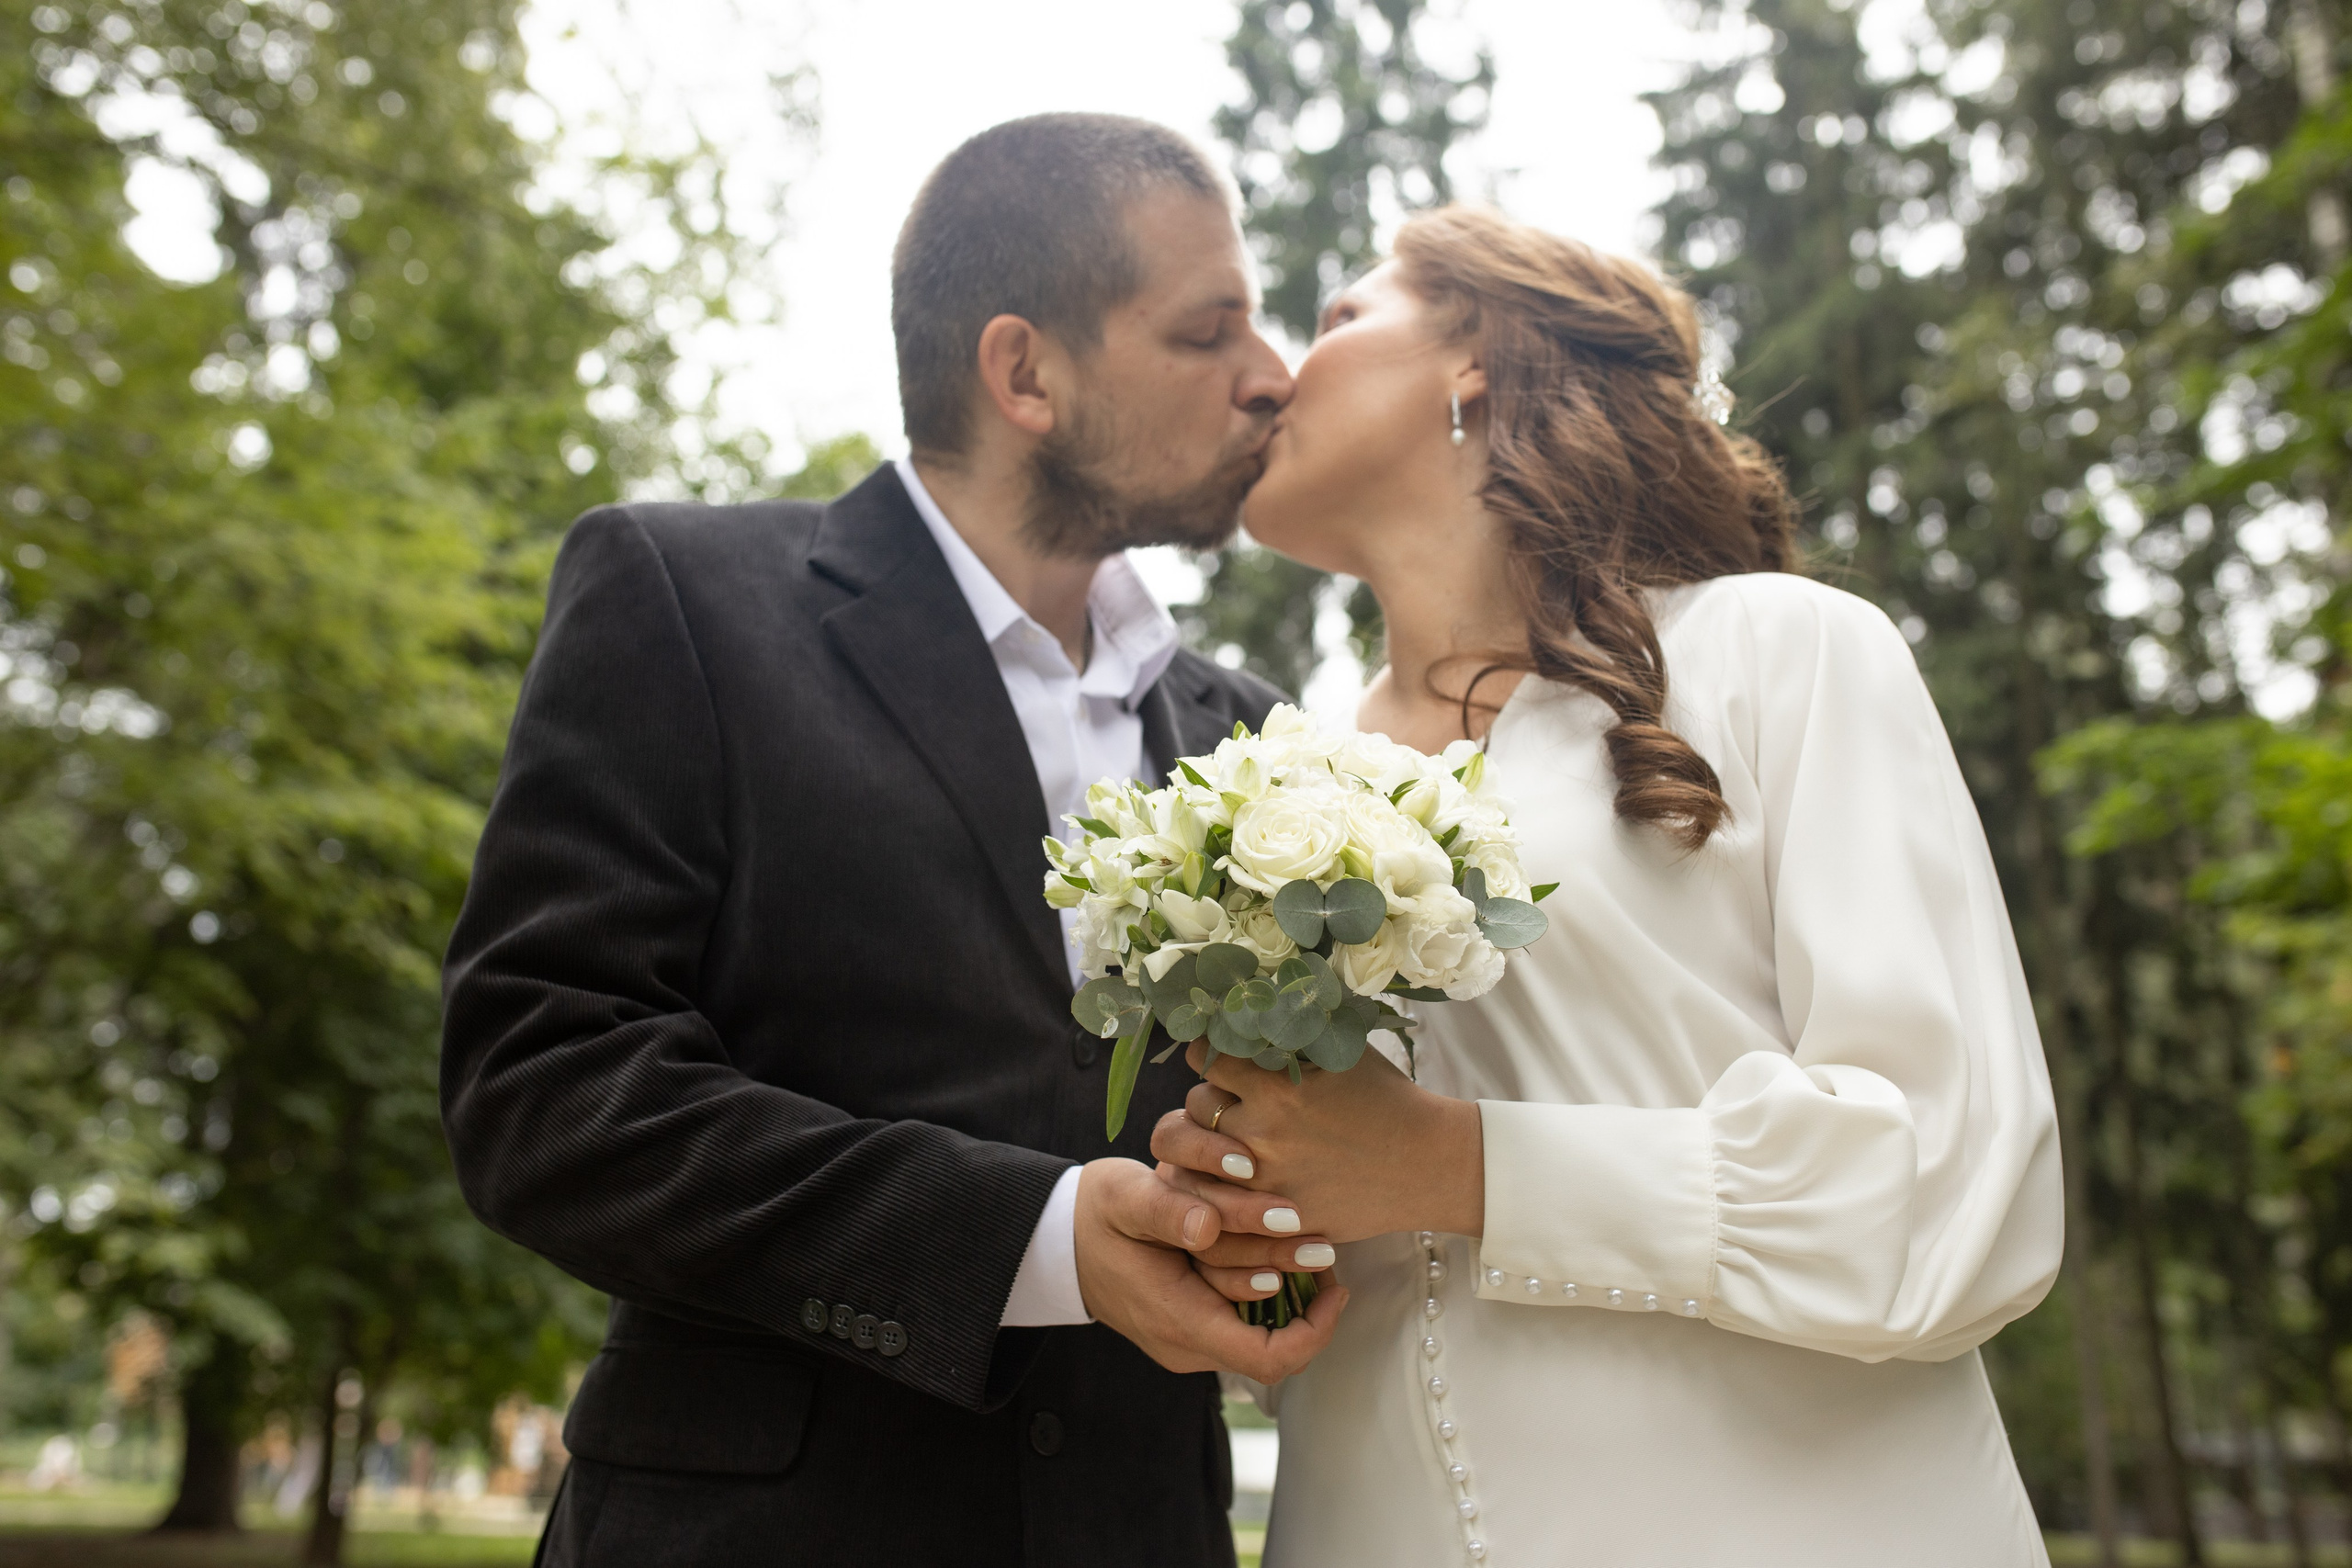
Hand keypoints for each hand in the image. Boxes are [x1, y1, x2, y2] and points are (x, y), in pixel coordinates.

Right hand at [1071, 1157, 1348, 1382]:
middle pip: (1272, 1341)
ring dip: (1288, 1289)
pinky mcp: (1192, 1328)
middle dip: (1306, 1296)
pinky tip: (1272, 1249)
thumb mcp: (1124, 1196)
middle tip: (1325, 1245)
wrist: (1060, 1241)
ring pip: (1261, 1331)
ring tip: (1304, 1241)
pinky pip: (1244, 1322)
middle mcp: (1188, 1345)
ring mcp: (1189, 1342)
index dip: (1316, 1328)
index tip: (1334, 1281)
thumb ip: (1165, 1210)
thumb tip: (1207, 1226)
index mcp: (1177, 1320)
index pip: (1268, 1356)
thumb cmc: (1096, 1215)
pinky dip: (1265, 1289)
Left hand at [1150, 1043, 1484, 1243]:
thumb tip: (1254, 1001)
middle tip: (1232, 1098)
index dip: (1209, 1053)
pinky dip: (1230, 1185)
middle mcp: (1261, 1133)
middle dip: (1211, 1098)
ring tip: (1239, 1137)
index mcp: (1275, 1086)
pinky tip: (1247, 1174)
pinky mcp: (1275, 1217)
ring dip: (1214, 1143)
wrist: (1427, 1165)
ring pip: (1203, 1156)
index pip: (1205, 1058)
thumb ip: (1293, 1034)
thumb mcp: (1342, 1053)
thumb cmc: (1388, 1100)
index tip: (1218, 1055)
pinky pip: (1226, 1199)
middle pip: (1195, 1106)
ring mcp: (1265, 1182)